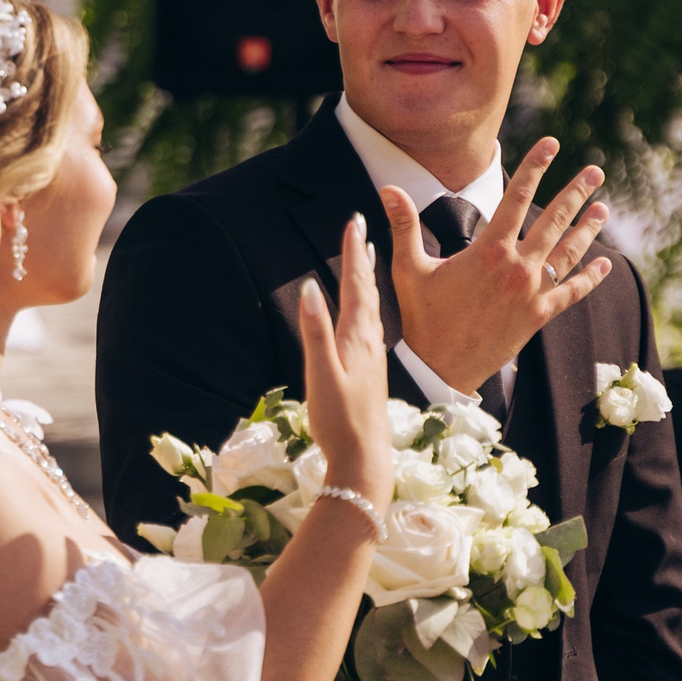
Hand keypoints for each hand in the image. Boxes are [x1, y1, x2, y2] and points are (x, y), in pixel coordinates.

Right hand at [298, 214, 392, 514]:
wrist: (365, 460)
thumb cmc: (340, 420)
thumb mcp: (321, 374)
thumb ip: (315, 331)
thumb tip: (308, 286)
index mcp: (357, 337)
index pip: (355, 284)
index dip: (352, 252)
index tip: (352, 220)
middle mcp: (370, 342)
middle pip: (367, 291)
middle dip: (361, 258)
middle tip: (359, 230)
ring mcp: (373, 358)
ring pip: (372, 308)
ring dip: (367, 280)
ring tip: (366, 260)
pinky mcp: (371, 372)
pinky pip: (371, 326)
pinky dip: (368, 307)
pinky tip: (366, 315)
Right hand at [384, 138, 612, 393]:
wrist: (440, 368)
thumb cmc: (423, 318)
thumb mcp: (409, 269)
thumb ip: (404, 225)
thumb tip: (388, 189)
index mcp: (489, 250)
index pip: (517, 197)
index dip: (535, 167)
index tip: (551, 144)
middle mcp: (518, 267)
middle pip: (554, 220)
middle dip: (576, 193)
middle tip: (595, 173)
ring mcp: (532, 293)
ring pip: (569, 252)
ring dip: (588, 229)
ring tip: (603, 208)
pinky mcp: (539, 317)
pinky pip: (572, 292)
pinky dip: (590, 278)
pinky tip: (605, 264)